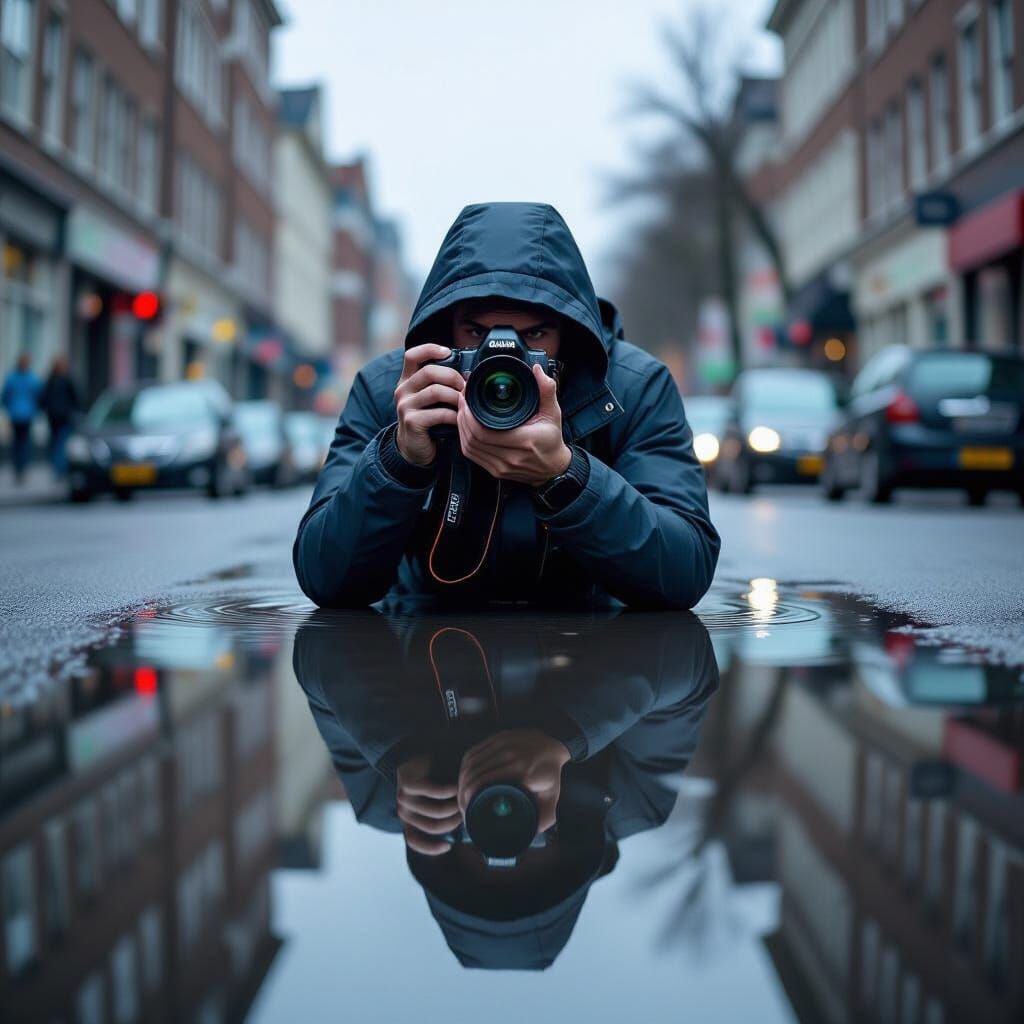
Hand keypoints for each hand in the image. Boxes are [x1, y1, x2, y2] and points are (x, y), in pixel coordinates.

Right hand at [394, 344, 465, 466]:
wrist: (414, 448)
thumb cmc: (427, 420)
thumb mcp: (430, 399)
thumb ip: (440, 384)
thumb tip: (467, 374)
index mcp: (407, 380)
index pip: (412, 355)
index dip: (430, 349)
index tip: (447, 352)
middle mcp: (403, 390)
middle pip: (429, 371)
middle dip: (453, 377)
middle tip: (464, 387)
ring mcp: (405, 406)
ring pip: (435, 391)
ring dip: (455, 397)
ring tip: (464, 404)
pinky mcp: (412, 422)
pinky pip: (439, 413)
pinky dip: (454, 415)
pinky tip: (459, 419)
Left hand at [396, 753, 460, 855]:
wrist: (417, 749)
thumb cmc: (433, 777)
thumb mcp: (435, 801)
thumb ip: (445, 816)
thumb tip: (466, 834)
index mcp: (408, 819)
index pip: (414, 841)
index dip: (431, 848)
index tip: (448, 846)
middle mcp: (403, 811)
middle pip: (432, 827)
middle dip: (453, 822)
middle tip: (466, 811)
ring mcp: (404, 798)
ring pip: (435, 812)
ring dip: (454, 806)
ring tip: (465, 797)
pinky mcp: (409, 783)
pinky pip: (434, 793)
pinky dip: (449, 791)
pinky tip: (458, 786)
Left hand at [457, 365, 571, 485]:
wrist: (553, 468)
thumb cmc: (552, 440)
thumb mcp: (553, 413)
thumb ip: (546, 390)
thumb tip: (538, 371)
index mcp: (523, 441)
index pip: (484, 431)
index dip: (470, 414)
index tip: (468, 397)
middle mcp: (510, 457)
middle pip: (473, 438)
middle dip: (463, 417)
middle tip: (462, 400)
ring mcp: (501, 466)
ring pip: (470, 447)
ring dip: (462, 428)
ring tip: (462, 411)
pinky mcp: (495, 471)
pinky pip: (472, 456)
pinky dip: (465, 440)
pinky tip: (465, 428)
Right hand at [458, 729, 570, 834]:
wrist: (553, 745)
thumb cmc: (551, 775)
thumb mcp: (552, 798)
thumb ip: (544, 819)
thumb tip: (528, 835)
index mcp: (521, 770)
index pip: (484, 783)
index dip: (470, 799)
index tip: (468, 814)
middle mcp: (509, 754)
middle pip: (473, 774)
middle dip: (462, 794)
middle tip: (462, 809)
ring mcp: (502, 743)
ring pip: (470, 763)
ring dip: (461, 781)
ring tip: (461, 796)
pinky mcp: (496, 737)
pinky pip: (473, 752)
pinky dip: (464, 768)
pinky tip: (463, 779)